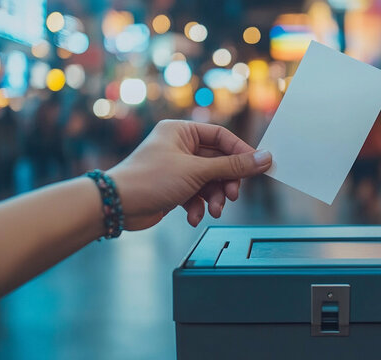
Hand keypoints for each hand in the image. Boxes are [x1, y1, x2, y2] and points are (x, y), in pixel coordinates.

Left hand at [107, 120, 271, 228]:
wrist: (117, 206)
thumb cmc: (149, 179)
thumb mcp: (197, 172)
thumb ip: (233, 166)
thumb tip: (264, 158)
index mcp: (181, 131)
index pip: (221, 136)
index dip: (240, 152)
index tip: (257, 167)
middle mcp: (179, 146)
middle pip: (218, 161)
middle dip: (226, 182)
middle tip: (232, 195)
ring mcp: (176, 168)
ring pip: (209, 181)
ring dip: (214, 198)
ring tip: (214, 210)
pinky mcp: (172, 187)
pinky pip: (196, 194)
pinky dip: (198, 206)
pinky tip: (194, 216)